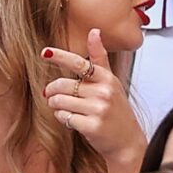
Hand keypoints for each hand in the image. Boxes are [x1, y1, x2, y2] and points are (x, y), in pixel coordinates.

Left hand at [41, 28, 145, 167]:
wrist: (127, 141)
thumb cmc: (116, 110)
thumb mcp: (111, 81)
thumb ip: (100, 58)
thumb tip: (94, 31)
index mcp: (107, 78)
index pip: (81, 63)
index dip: (61, 57)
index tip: (45, 52)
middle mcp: (104, 91)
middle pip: (63, 85)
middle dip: (52, 91)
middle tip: (52, 95)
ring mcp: (99, 109)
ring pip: (60, 101)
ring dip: (56, 105)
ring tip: (66, 108)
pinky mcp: (92, 125)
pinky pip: (63, 117)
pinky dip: (62, 118)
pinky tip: (72, 120)